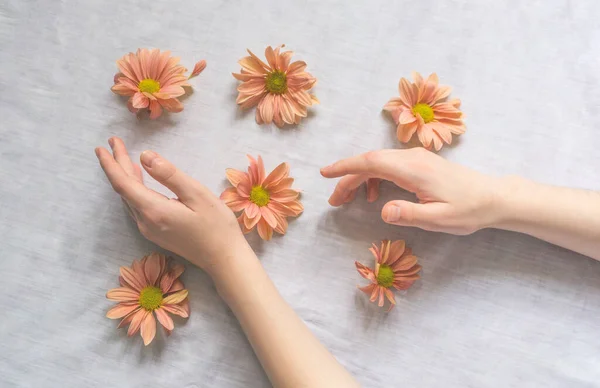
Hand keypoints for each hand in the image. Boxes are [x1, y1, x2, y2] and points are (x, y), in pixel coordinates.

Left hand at [95, 137, 246, 272]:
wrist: (224, 259)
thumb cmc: (216, 225)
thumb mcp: (197, 194)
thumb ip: (169, 175)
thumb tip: (145, 156)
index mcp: (153, 210)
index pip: (122, 183)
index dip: (111, 163)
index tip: (104, 145)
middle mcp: (145, 222)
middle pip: (124, 190)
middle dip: (117, 165)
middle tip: (114, 143)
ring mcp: (149, 230)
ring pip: (130, 198)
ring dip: (125, 177)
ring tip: (123, 157)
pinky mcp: (156, 233)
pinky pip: (137, 206)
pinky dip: (134, 189)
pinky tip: (139, 180)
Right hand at [320, 148, 503, 234]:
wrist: (493, 197)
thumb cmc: (468, 210)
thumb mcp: (439, 219)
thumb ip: (409, 214)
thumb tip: (382, 210)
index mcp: (413, 170)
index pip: (371, 162)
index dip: (345, 167)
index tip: (325, 173)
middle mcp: (412, 158)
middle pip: (370, 161)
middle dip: (347, 177)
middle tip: (334, 200)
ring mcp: (416, 158)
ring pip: (378, 162)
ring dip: (359, 178)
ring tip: (347, 200)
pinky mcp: (420, 163)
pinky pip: (388, 165)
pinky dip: (374, 177)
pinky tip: (373, 196)